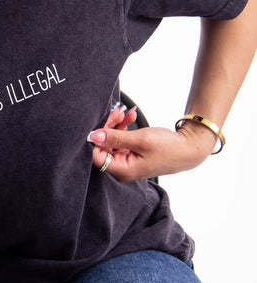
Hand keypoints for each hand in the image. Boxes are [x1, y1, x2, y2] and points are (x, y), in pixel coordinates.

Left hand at [88, 105, 216, 181]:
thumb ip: (115, 137)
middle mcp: (121, 169)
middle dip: (108, 127)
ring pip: (111, 141)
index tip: (102, 122)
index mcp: (122, 171)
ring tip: (126, 112)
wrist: (190, 147)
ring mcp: (126, 162)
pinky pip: (120, 140)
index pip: (96, 156)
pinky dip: (123, 128)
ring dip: (116, 124)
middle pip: (103, 147)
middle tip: (117, 111)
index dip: (96, 138)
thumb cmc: (168, 147)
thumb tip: (92, 136)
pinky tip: (131, 116)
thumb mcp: (140, 139)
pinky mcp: (130, 155)